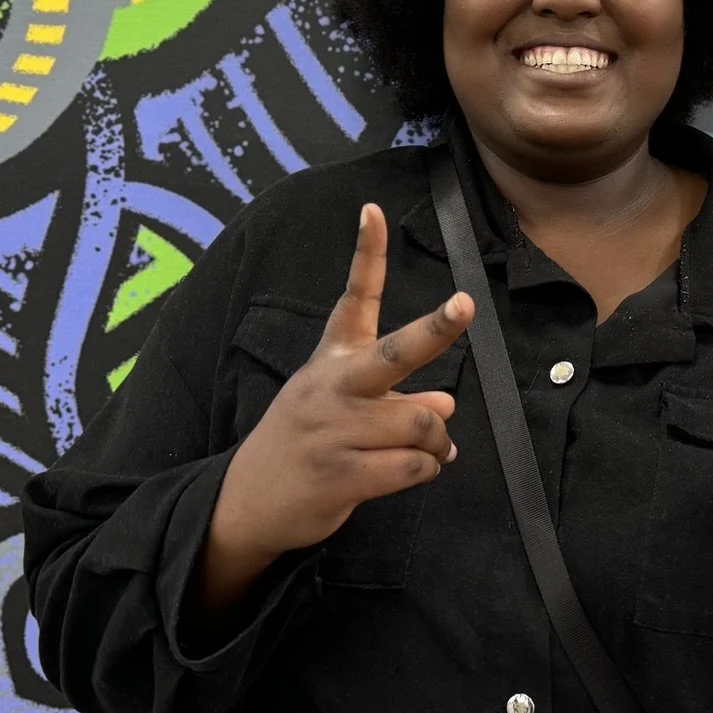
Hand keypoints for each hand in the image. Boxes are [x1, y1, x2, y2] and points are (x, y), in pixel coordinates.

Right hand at [208, 203, 474, 573]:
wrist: (247, 503)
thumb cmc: (305, 444)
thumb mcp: (341, 410)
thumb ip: (395, 400)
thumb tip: (445, 404)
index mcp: (330, 360)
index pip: (353, 298)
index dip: (366, 253)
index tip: (372, 209)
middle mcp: (331, 387)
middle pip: (393, 354)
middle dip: (434, 329)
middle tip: (464, 304)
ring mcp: (333, 431)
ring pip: (419, 421)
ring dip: (437, 440)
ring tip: (432, 448)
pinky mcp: (339, 475)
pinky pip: (410, 466)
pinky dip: (427, 468)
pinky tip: (419, 469)